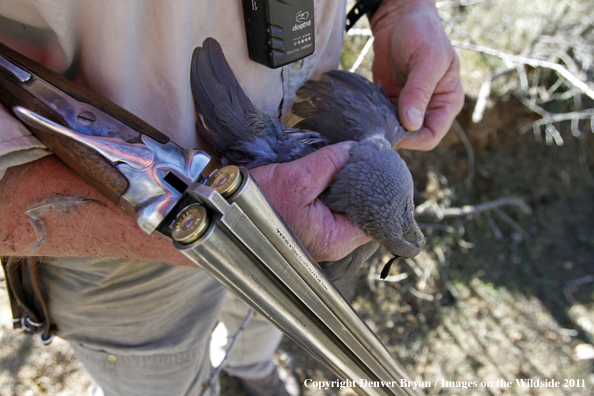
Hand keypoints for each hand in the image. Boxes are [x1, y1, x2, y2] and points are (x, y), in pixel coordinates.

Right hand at [250, 142, 371, 261]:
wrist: (224, 213)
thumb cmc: (256, 204)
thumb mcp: (297, 177)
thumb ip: (330, 162)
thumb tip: (353, 149)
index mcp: (334, 239)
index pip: (375, 218)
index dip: (381, 191)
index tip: (379, 165)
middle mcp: (331, 243)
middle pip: (363, 213)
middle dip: (365, 185)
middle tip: (366, 158)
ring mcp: (320, 237)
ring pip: (347, 209)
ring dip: (348, 186)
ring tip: (349, 161)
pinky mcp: (310, 227)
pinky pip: (332, 208)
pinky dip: (334, 190)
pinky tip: (331, 173)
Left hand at [371, 0, 463, 149]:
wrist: (399, 18)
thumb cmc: (422, 33)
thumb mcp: (427, 60)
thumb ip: (419, 91)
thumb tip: (411, 123)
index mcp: (447, 102)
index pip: (432, 136)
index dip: (413, 140)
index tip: (393, 134)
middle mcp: (429, 109)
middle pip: (412, 138)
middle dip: (395, 137)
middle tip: (375, 131)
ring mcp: (408, 107)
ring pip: (394, 131)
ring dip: (381, 129)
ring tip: (367, 121)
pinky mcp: (389, 101)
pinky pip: (381, 119)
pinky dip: (372, 119)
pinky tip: (363, 113)